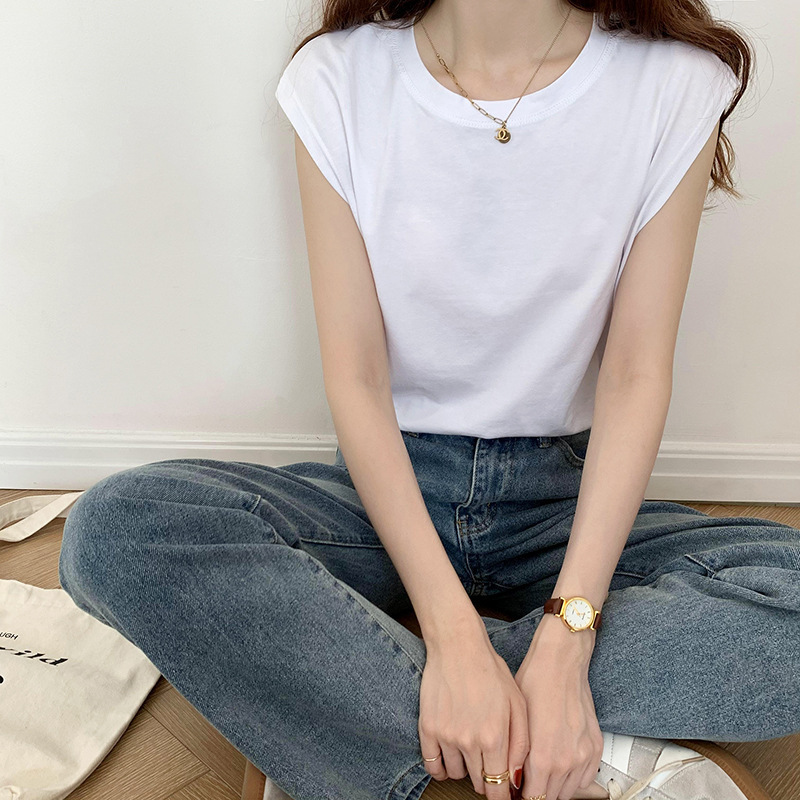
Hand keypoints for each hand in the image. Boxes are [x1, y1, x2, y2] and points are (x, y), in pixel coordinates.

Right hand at [419, 618, 528, 798]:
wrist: (457, 646)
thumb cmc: (491, 671)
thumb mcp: (517, 703)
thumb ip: (521, 744)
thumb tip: (517, 779)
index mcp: (494, 737)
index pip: (498, 786)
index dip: (502, 795)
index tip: (503, 793)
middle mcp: (469, 741)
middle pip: (478, 782)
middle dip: (486, 779)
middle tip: (488, 764)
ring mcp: (445, 735)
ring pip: (456, 774)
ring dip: (465, 769)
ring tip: (471, 751)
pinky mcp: (427, 727)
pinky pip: (431, 764)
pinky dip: (440, 768)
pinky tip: (449, 758)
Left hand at [513, 614, 604, 799]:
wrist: (561, 661)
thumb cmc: (535, 682)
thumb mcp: (516, 721)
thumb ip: (516, 756)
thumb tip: (512, 777)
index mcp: (543, 757)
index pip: (532, 799)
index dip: (520, 797)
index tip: (514, 791)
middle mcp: (566, 762)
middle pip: (549, 798)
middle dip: (535, 793)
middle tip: (525, 782)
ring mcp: (584, 756)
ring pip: (568, 792)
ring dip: (554, 787)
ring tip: (541, 774)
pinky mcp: (595, 747)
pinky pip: (586, 778)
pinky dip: (573, 778)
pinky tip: (560, 764)